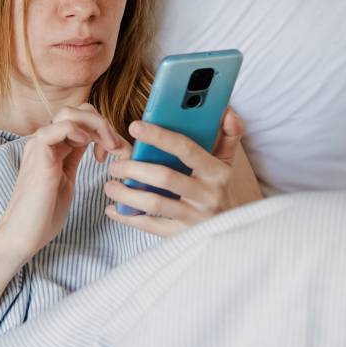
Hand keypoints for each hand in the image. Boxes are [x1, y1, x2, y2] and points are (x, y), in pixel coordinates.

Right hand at [0, 103, 132, 259]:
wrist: (22, 235)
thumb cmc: (44, 213)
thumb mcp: (66, 179)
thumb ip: (74, 157)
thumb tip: (94, 142)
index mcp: (52, 145)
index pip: (81, 118)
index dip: (103, 130)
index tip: (113, 153)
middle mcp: (44, 140)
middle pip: (78, 111)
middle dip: (104, 125)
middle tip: (116, 149)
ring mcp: (40, 145)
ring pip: (70, 114)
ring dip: (98, 127)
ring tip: (109, 149)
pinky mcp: (39, 156)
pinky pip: (58, 128)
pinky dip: (78, 131)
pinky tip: (88, 148)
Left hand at [103, 106, 264, 235]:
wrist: (235, 230)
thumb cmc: (222, 189)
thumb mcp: (228, 163)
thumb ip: (228, 135)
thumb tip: (228, 111)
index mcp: (216, 172)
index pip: (186, 149)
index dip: (159, 136)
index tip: (134, 126)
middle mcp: (207, 195)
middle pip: (165, 178)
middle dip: (134, 169)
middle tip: (114, 165)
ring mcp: (195, 217)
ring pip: (155, 204)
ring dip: (127, 195)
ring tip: (110, 186)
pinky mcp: (183, 235)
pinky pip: (151, 227)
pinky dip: (129, 219)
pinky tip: (113, 210)